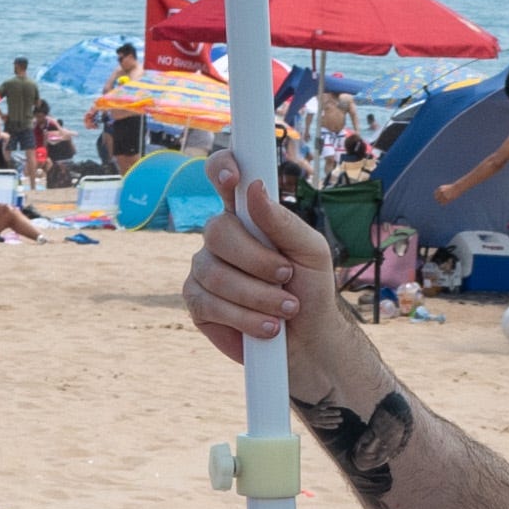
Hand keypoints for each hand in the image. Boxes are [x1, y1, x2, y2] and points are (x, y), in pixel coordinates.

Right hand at [182, 154, 323, 352]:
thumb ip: (284, 222)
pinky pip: (209, 303)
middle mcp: (220, 238)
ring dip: (258, 296)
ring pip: (214, 272)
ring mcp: (204, 269)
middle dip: (257, 260)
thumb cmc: (311, 289)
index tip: (234, 177)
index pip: (223, 177)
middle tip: (286, 277)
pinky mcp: (197, 302)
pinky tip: (266, 326)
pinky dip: (244, 317)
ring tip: (285, 309)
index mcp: (247, 216)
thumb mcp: (311, 252)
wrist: (308, 340)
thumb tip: (254, 188)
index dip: (222, 168)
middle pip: (217, 230)